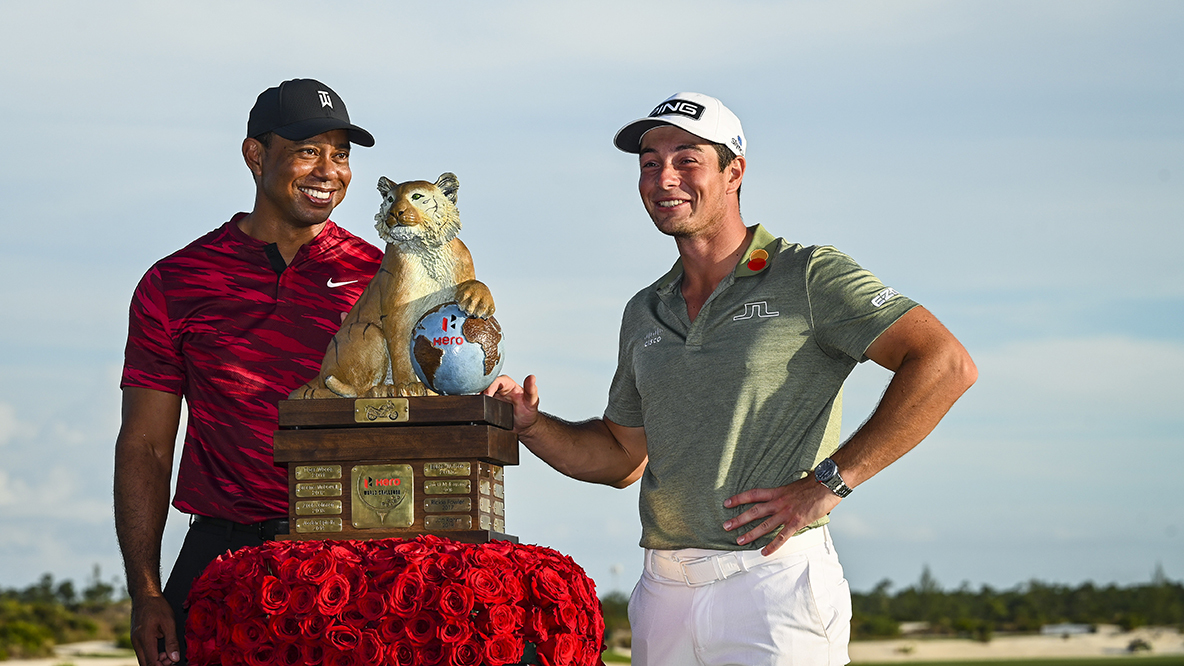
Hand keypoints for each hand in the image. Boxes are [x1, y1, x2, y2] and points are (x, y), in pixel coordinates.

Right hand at [129, 594, 179, 665]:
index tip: (172, 661)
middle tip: (171, 658)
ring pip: (143, 659)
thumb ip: (172, 642)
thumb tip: (174, 658)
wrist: (145, 595)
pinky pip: (143, 652)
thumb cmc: (157, 606)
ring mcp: (134, 641)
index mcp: (145, 638)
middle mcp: (136, 642)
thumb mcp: (169, 622)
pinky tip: (161, 649)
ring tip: (167, 653)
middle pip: (145, 664)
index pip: (151, 663)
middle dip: (159, 664)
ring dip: (155, 660)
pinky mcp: (135, 639)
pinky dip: (151, 655)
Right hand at [483, 374, 539, 434]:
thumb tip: (532, 378)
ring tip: (477, 404)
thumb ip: (532, 390)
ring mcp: (493, 398)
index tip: (487, 394)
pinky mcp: (489, 406)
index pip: (497, 380)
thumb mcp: (532, 401)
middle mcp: (499, 390)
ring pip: (481, 393)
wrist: (524, 426)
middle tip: (479, 400)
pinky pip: (481, 403)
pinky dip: (477, 404)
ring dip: (478, 398)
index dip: (490, 386)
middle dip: (481, 391)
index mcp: (509, 384)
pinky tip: (477, 409)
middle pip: (486, 385)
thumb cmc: (529, 412)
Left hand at [722, 476, 841, 555]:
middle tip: (726, 526)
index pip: (753, 494)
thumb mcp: (794, 486)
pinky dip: (772, 546)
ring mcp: (786, 513)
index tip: (727, 503)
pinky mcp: (796, 522)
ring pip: (764, 525)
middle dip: (738, 519)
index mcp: (777, 492)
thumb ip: (785, 495)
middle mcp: (778, 502)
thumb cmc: (814, 484)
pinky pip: (781, 536)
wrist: (827, 484)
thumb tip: (781, 500)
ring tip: (739, 541)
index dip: (739, 499)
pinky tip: (764, 552)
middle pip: (754, 512)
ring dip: (750, 534)